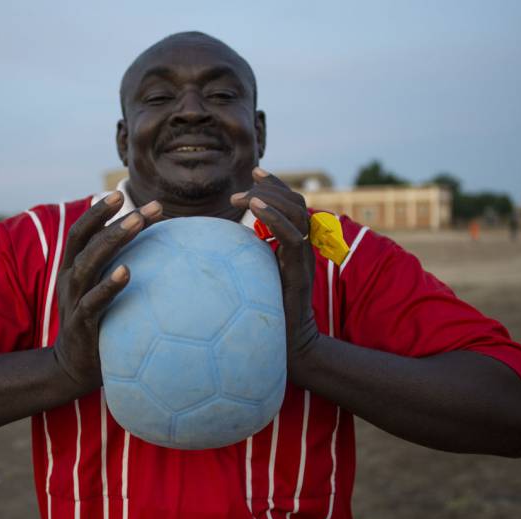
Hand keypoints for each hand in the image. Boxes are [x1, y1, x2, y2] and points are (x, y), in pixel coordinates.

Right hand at [52, 191, 162, 394]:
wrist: (73, 369)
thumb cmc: (99, 324)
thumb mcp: (103, 293)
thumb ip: (120, 269)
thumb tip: (163, 250)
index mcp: (74, 269)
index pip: (82, 232)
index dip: (98, 212)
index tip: (122, 195)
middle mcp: (70, 280)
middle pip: (86, 241)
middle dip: (111, 220)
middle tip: (141, 207)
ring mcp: (73, 301)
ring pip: (88, 264)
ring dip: (113, 240)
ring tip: (138, 223)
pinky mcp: (81, 324)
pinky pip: (93, 302)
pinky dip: (109, 285)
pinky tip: (128, 272)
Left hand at [230, 168, 319, 370]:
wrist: (289, 343)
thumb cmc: (267, 312)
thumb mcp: (255, 276)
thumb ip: (246, 256)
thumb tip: (218, 243)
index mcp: (292, 244)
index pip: (290, 203)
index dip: (274, 185)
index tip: (254, 172)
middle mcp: (301, 246)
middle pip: (296, 201)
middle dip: (271, 187)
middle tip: (245, 185)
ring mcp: (303, 256)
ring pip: (297, 213)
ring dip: (272, 198)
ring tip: (248, 194)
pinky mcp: (299, 269)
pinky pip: (291, 235)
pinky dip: (274, 218)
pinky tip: (255, 211)